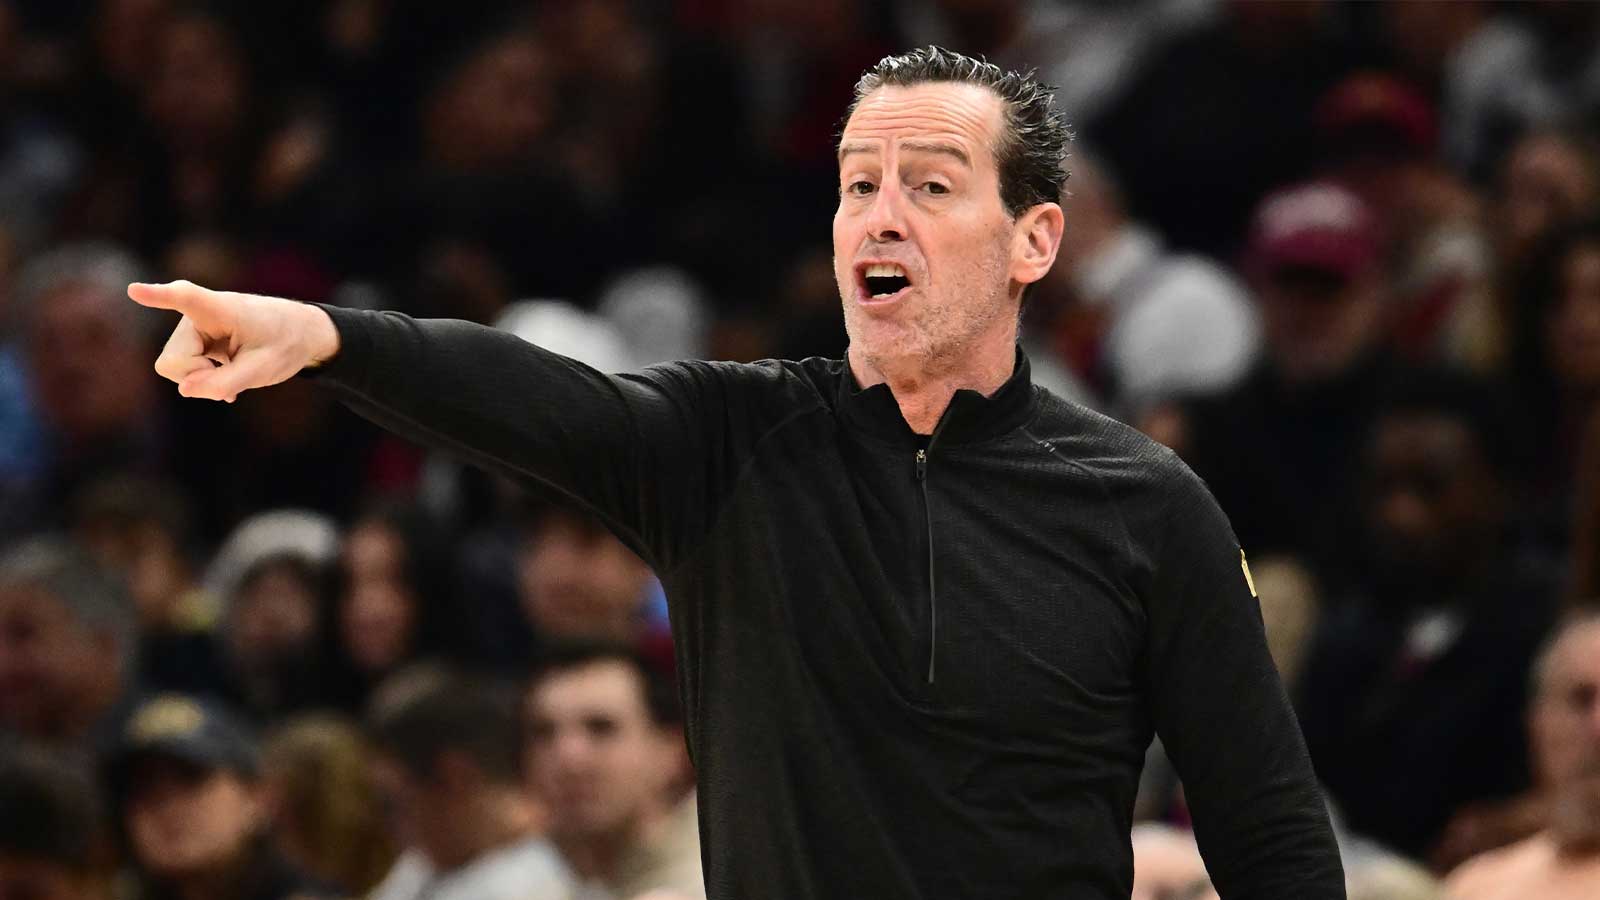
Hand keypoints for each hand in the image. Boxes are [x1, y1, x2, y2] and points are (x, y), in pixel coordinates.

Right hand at [128, 280, 340, 402]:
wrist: (299, 333)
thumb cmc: (284, 344)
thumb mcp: (263, 369)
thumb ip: (225, 383)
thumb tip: (184, 390)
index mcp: (219, 308)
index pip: (184, 298)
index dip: (158, 296)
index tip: (135, 290)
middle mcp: (196, 315)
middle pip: (172, 361)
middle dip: (198, 376)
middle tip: (234, 371)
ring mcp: (191, 329)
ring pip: (175, 369)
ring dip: (203, 378)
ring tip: (235, 367)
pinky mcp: (192, 341)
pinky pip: (183, 372)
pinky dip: (204, 379)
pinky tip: (229, 376)